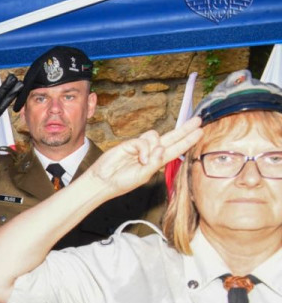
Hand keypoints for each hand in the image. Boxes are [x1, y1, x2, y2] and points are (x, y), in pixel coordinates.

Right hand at [82, 116, 202, 198]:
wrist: (103, 181)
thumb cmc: (122, 182)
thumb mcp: (143, 176)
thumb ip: (154, 163)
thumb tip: (161, 148)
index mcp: (156, 162)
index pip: (176, 149)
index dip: (188, 140)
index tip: (199, 132)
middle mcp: (151, 152)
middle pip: (171, 137)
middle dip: (185, 129)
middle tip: (198, 120)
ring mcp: (140, 147)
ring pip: (156, 137)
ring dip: (154, 147)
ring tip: (144, 161)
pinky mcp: (130, 143)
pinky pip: (144, 141)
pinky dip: (144, 149)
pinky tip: (139, 158)